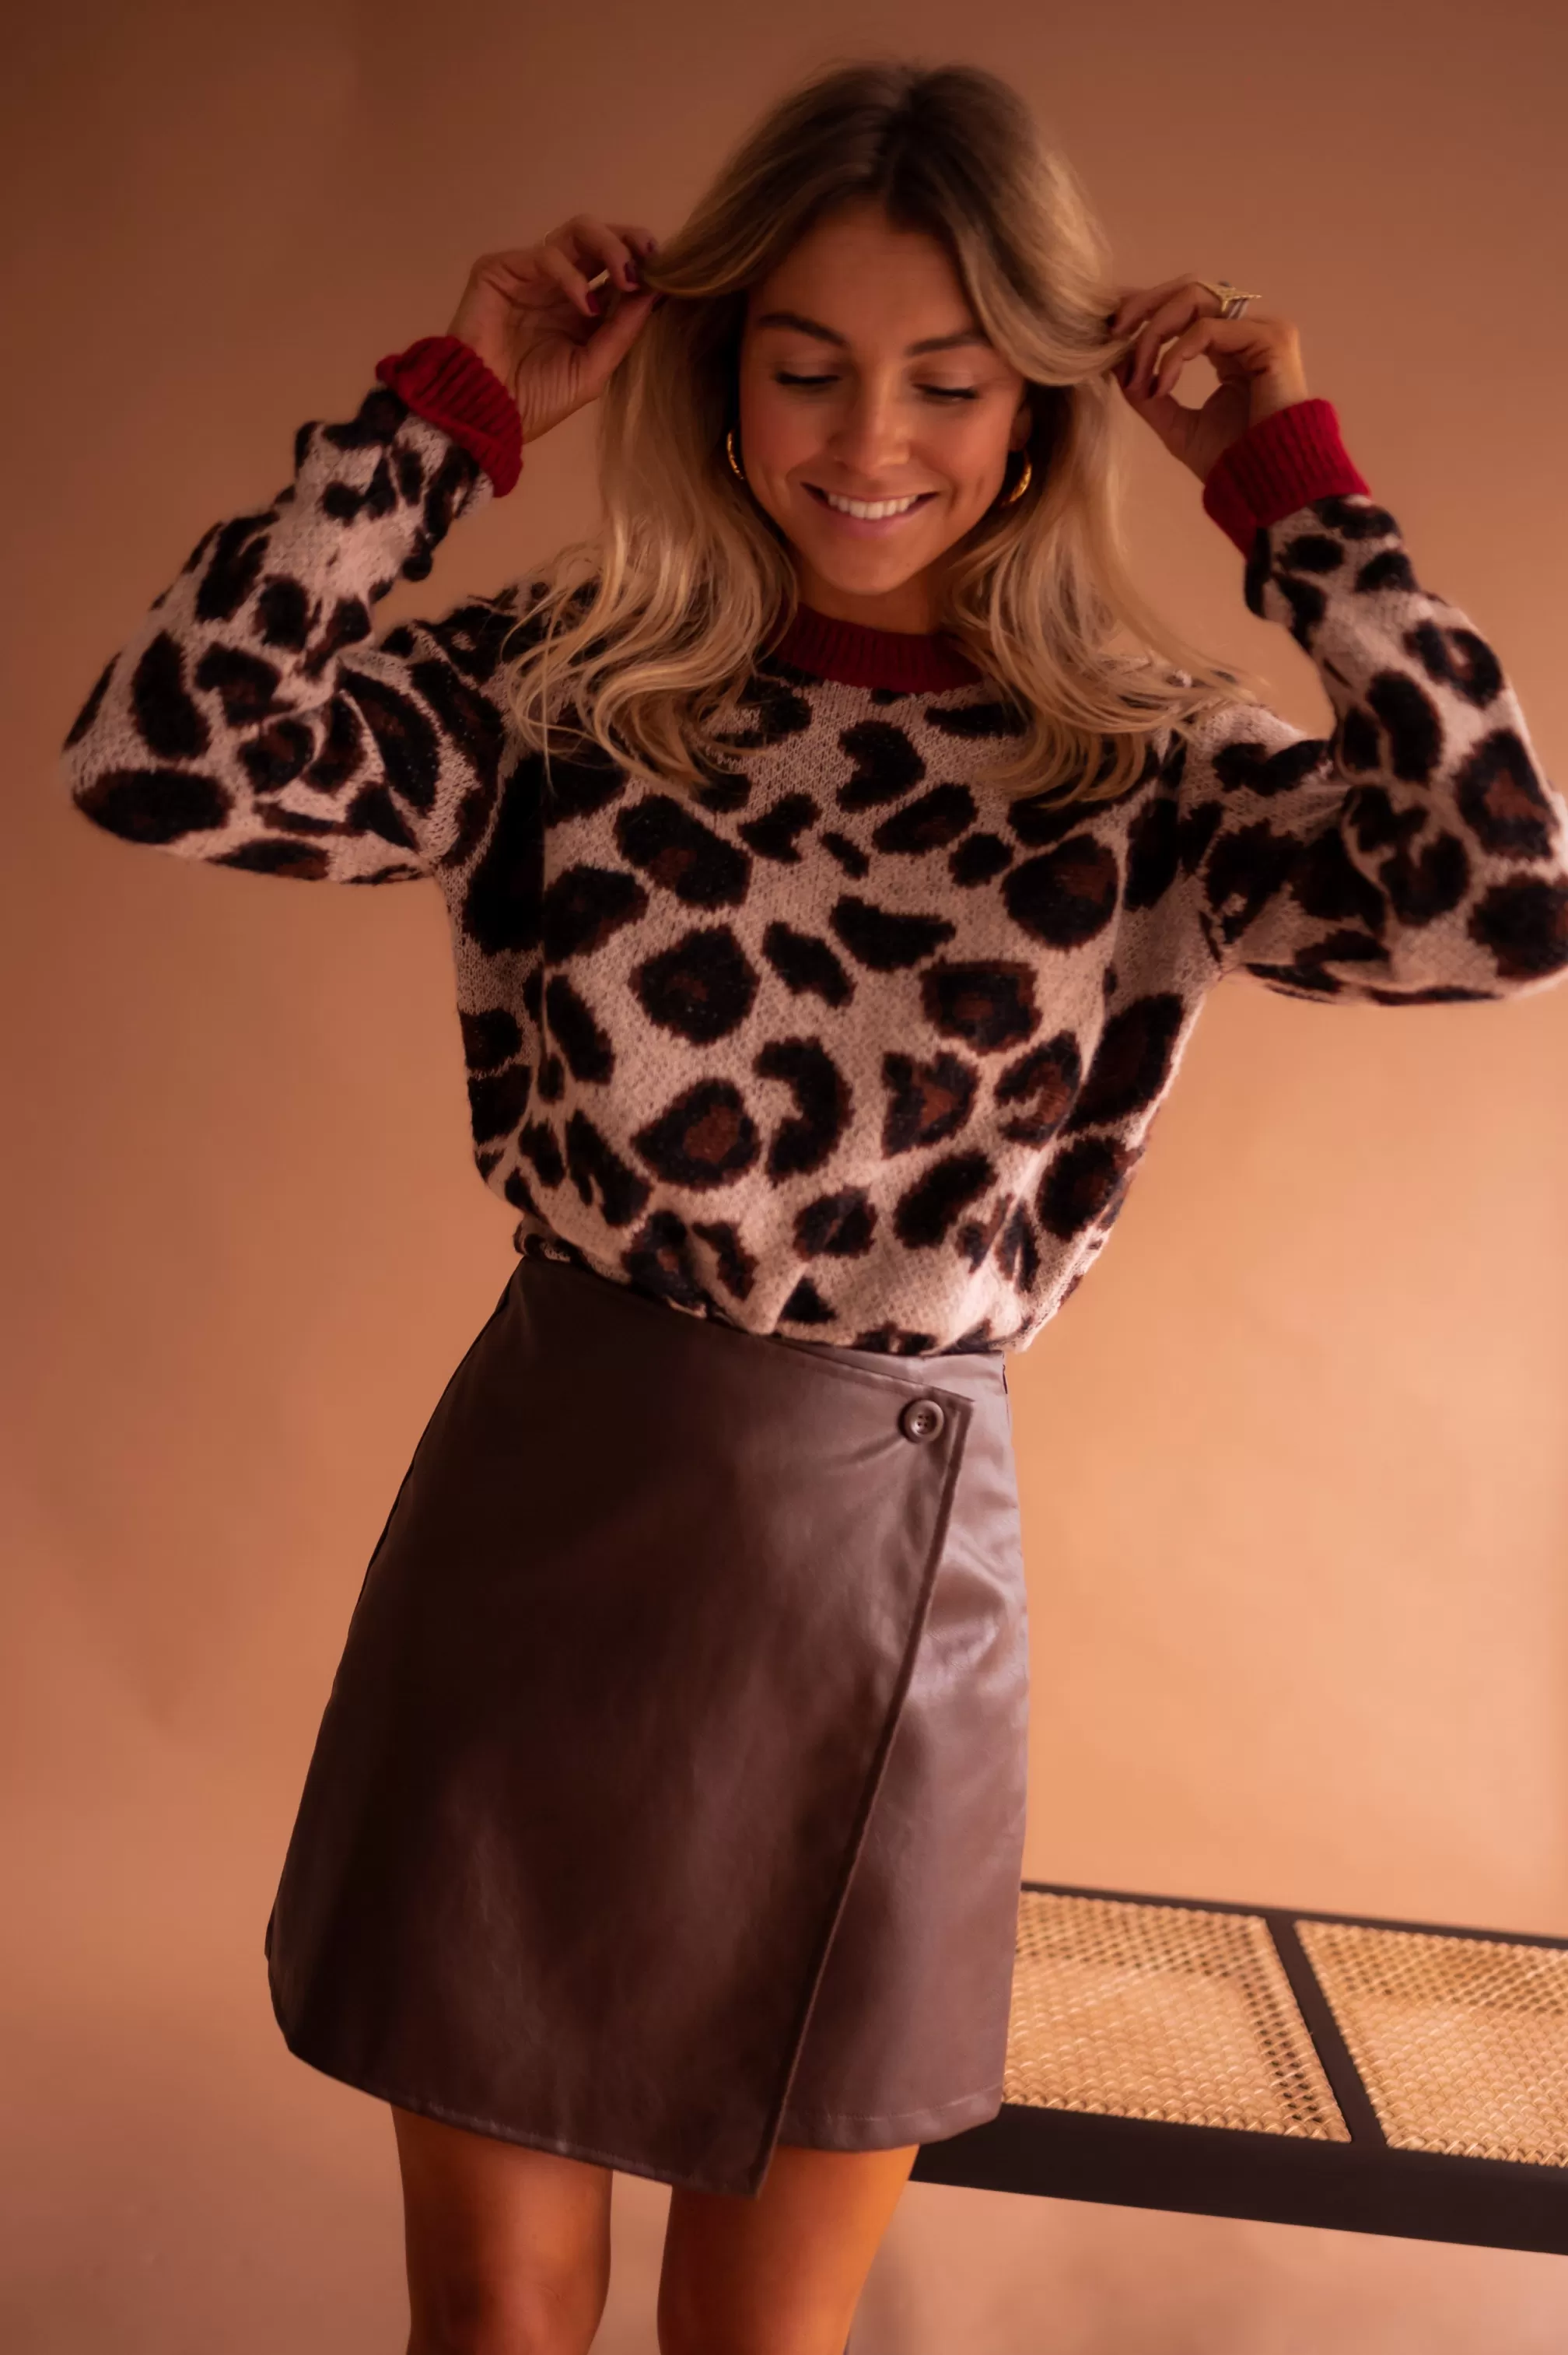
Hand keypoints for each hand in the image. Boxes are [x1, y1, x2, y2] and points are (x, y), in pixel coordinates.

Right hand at [445, 214, 660, 442]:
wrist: (487, 413)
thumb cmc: (537, 401)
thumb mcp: (594, 369)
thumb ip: (623, 331)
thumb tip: (657, 292)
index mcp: (581, 307)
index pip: (616, 268)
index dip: (642, 264)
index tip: (669, 272)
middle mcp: (558, 284)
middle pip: (599, 239)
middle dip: (630, 242)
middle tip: (652, 258)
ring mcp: (530, 274)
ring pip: (576, 232)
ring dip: (609, 248)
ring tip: (626, 279)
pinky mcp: (501, 269)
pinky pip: (545, 254)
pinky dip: (571, 275)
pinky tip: (587, 305)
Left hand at [1107, 276, 1310, 480]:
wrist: (1266, 485)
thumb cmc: (1231, 460)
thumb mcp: (1176, 425)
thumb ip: (1148, 393)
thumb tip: (1116, 365)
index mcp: (1229, 344)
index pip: (1186, 304)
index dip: (1147, 308)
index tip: (1112, 329)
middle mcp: (1247, 329)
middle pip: (1190, 288)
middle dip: (1145, 304)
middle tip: (1113, 331)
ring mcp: (1262, 329)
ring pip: (1195, 299)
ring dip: (1155, 332)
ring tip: (1137, 372)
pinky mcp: (1270, 338)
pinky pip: (1207, 329)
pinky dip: (1175, 355)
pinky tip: (1162, 386)